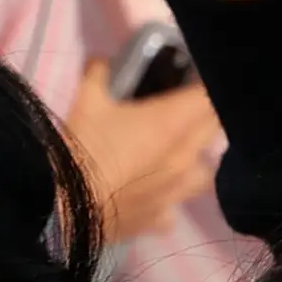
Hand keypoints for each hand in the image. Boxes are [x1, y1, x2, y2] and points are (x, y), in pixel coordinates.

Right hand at [61, 62, 222, 244]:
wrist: (65, 206)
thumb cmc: (82, 147)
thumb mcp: (86, 100)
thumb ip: (99, 74)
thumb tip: (102, 61)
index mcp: (174, 123)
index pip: (211, 95)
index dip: (205, 83)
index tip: (192, 77)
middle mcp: (186, 158)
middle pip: (215, 129)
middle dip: (205, 114)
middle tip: (184, 106)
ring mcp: (177, 193)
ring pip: (206, 172)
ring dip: (196, 160)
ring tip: (176, 155)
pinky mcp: (159, 220)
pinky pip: (174, 208)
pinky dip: (167, 201)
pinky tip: (152, 196)